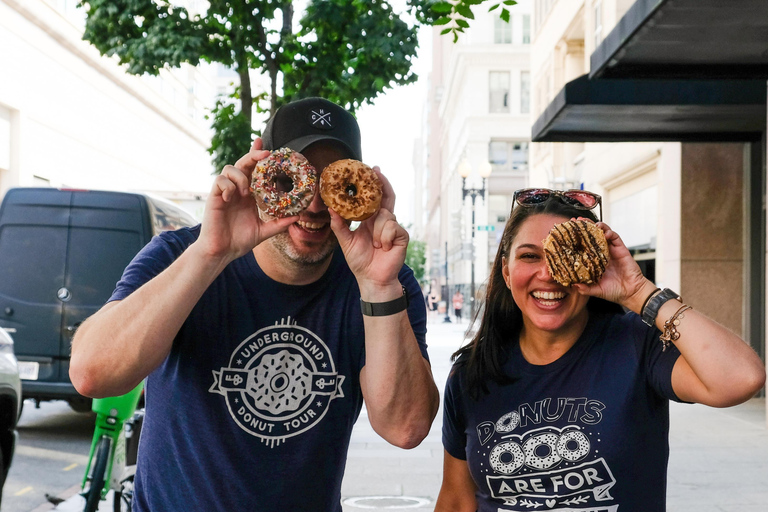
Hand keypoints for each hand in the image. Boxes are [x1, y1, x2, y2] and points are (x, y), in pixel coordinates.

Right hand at [197, 138, 296, 261]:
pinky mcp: (214, 197)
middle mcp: (237, 189)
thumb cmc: (240, 240)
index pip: (254, 170)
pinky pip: (219, 181)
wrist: (222, 252)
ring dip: (241, 176)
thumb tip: (297, 217)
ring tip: (246, 193)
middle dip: (253, 154)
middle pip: (243, 163)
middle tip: (265, 154)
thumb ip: (279, 223)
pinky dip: (228, 185)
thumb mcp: (264, 231)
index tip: (266, 146)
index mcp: (249, 194)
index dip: (257, 155)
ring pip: (230, 168)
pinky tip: (232, 197)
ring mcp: (225, 192)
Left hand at [329, 167, 407, 295]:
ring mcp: (394, 228)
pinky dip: (384, 237)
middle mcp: (383, 221)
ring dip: (377, 230)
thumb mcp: (345, 241)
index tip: (372, 170)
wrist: (372, 279)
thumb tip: (330, 208)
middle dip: (383, 184)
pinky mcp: (402, 236)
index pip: (374, 199)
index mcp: (371, 220)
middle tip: (377, 172)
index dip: (375, 185)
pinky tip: (383, 247)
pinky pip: (392, 227)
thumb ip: (339, 225)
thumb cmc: (360, 261)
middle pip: (386, 198)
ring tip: (375, 244)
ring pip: (385, 215)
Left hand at [571, 221, 649, 307]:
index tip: (568, 231)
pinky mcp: (621, 249)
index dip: (577, 238)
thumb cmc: (614, 291)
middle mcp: (602, 253)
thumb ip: (585, 288)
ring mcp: (611, 250)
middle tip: (577, 221)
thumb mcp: (596, 290)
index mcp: (594, 261)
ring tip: (590, 223)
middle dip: (585, 226)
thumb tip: (573, 285)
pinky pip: (615, 237)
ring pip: (603, 233)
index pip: (584, 245)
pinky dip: (610, 233)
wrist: (631, 293)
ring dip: (597, 226)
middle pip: (592, 235)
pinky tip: (605, 233)